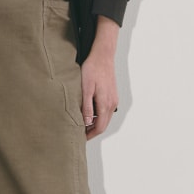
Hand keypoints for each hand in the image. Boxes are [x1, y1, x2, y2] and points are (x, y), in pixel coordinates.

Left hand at [81, 16, 118, 139]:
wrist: (103, 55)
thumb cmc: (92, 69)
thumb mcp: (86, 88)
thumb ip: (86, 107)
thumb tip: (86, 123)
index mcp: (105, 104)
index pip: (99, 127)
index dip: (89, 135)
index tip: (80, 138)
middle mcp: (112, 104)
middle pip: (103, 125)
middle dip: (92, 131)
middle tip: (79, 134)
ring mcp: (114, 99)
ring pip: (105, 118)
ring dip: (96, 124)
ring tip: (82, 124)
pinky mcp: (112, 95)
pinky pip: (106, 111)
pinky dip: (99, 116)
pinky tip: (89, 113)